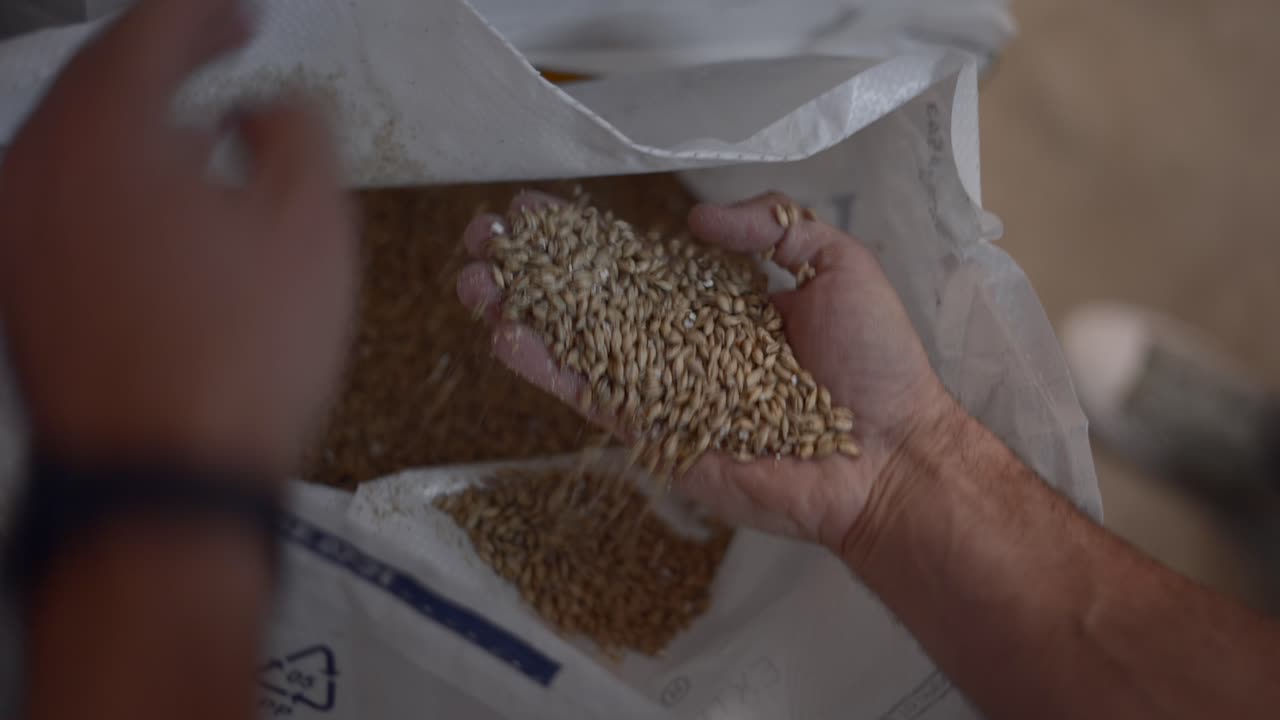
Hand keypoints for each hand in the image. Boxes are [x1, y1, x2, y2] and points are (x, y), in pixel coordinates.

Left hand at [0, 0, 355, 478]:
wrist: (163, 484)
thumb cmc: (242, 359)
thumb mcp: (311, 226)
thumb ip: (296, 129)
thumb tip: (266, 108)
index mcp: (102, 136)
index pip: (148, 31)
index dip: (205, 13)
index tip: (243, 15)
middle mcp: (32, 171)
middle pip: (97, 79)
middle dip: (167, 57)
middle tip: (222, 46)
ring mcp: (13, 233)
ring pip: (74, 141)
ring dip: (138, 120)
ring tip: (202, 131)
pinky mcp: (16, 288)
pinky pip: (62, 198)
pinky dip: (113, 179)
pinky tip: (164, 208)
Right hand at [457, 191, 953, 551]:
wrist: (891, 455)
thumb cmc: (875, 362)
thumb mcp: (836, 264)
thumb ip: (772, 224)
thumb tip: (693, 218)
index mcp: (717, 307)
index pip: (635, 265)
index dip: (585, 239)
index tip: (535, 211)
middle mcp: (682, 347)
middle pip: (592, 302)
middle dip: (535, 272)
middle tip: (483, 240)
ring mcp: (666, 392)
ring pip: (579, 347)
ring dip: (522, 315)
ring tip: (471, 282)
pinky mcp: (659, 435)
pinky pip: (596, 398)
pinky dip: (550, 370)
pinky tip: (507, 336)